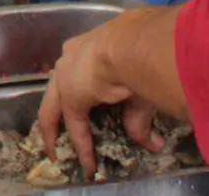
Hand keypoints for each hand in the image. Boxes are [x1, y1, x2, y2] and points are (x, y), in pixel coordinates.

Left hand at [38, 24, 163, 177]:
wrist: (133, 46)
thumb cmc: (140, 55)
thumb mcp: (138, 88)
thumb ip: (137, 116)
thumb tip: (155, 143)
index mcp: (84, 49)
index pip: (74, 75)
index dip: (78, 94)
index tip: (81, 108)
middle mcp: (68, 61)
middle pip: (55, 94)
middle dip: (53, 118)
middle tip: (53, 139)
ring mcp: (64, 77)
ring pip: (53, 109)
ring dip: (55, 132)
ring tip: (56, 153)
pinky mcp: (70, 97)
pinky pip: (75, 126)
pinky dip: (82, 145)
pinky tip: (87, 162)